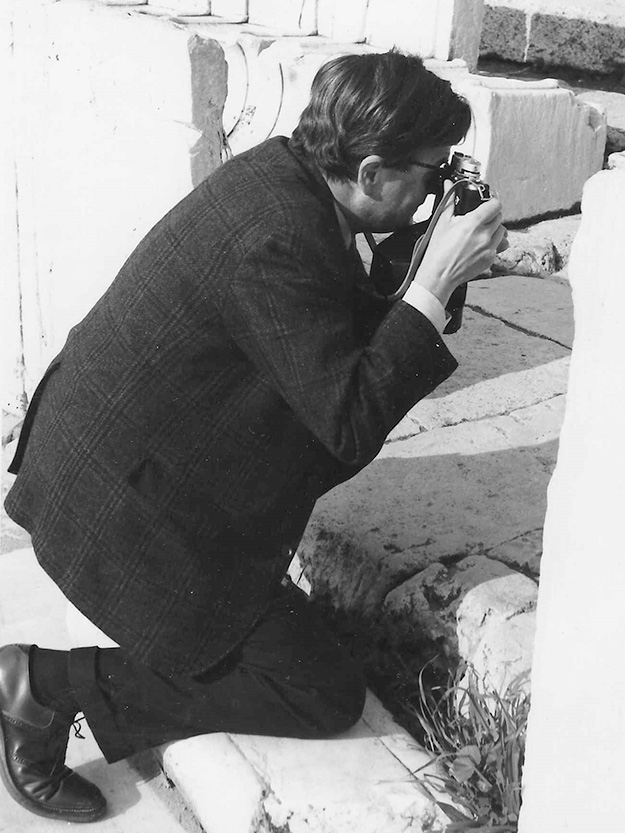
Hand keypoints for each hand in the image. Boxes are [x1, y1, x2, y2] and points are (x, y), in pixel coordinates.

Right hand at [413, 182, 506, 306]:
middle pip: (499, 217)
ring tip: (482, 232)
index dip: (492, 200)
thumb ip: (449, 200)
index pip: (495, 204)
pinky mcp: (490, 259)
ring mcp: (489, 248)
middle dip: (491, 215)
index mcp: (473, 223)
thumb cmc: (438, 251)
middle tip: (481, 217)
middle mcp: (484, 235)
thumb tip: (450, 185)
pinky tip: (482, 244)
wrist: (439, 275)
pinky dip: (494, 243)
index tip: (489, 200)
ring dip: (494, 229)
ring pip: (502, 231)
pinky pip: (499, 246)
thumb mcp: (442, 222)